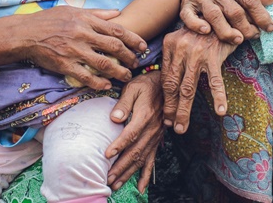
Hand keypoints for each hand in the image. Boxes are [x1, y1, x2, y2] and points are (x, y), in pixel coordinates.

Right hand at [21, 6, 147, 90]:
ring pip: (104, 64)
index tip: (143, 46)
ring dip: (119, 72)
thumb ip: (96, 13)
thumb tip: (117, 12)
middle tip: (137, 63)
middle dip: (129, 57)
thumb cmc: (49, 20)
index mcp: (85, 20)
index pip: (116, 30)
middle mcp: (82, 34)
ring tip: (126, 76)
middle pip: (114, 47)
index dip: (133, 39)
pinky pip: (86, 76)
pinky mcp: (65, 65)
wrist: (25, 33)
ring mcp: (74, 51)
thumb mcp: (73, 10)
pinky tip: (106, 85)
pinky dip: (99, 82)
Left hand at [105, 71, 163, 192]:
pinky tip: (140, 187)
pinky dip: (146, 175)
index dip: (118, 145)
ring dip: (128, 173)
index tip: (106, 154)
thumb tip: (115, 118)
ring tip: (116, 184)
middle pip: (135, 151)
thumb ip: (123, 102)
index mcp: (145, 116)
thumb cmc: (146, 85)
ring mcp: (156, 137)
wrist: (166, 86)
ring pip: (142, 159)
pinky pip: (152, 160)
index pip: (130, 133)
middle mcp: (152, 129)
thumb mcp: (133, 87)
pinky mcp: (157, 141)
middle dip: (121, 167)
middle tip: (107, 178)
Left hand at [161, 29, 237, 134]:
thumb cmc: (203, 30)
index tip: (165, 114)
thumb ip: (175, 56)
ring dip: (184, 110)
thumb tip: (170, 82)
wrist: (222, 12)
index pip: (165, 78)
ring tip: (182, 127)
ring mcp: (196, 53)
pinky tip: (221, 111)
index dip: (164, 98)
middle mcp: (180, 49)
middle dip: (171, 109)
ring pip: (188, 88)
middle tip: (171, 127)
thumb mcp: (183, 38)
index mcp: (170, 45)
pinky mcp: (213, 55)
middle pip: (173, 86)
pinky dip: (219, 97)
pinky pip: (215, 81)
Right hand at [179, 0, 272, 43]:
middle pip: (234, 10)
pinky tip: (206, 31)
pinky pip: (189, 16)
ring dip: (227, 30)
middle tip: (254, 35)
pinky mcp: (185, 4)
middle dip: (246, 27)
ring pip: (214, 15)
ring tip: (238, 39)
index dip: (261, 15)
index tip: (270, 28)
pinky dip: (196, 24)